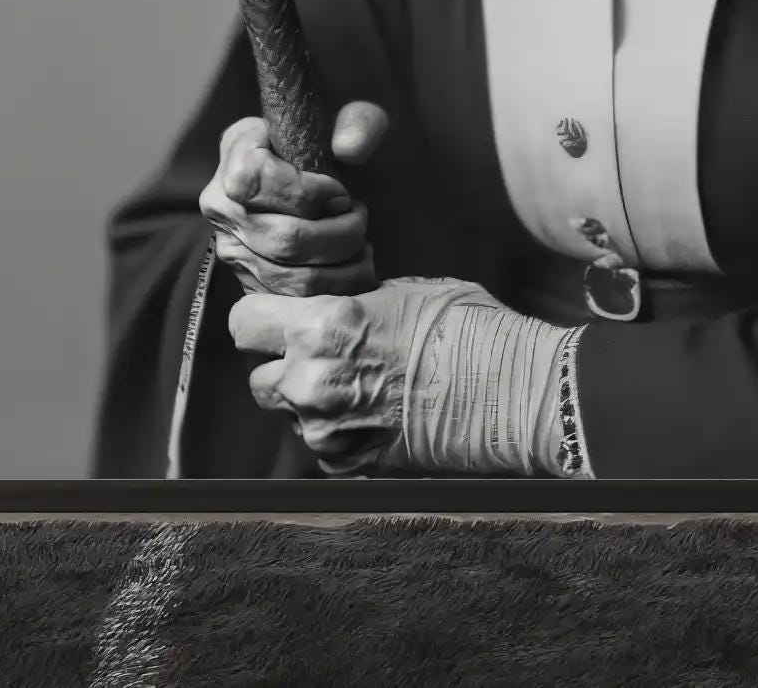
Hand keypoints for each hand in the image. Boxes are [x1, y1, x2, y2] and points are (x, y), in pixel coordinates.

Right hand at [197, 99, 388, 297]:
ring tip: (362, 244)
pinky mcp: (249, 282)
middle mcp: (222, 205)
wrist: (314, 173)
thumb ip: (357, 122)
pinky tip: (354, 270)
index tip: (341, 190)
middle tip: (361, 218)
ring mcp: (232, 248)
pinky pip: (292, 304)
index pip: (255, 180)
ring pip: (290, 278)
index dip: (306, 191)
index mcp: (235, 154)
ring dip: (342, 267)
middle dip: (338, 235)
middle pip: (282, 239)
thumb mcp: (348, 119)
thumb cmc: (329, 142)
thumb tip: (349, 148)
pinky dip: (335, 293)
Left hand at [228, 277, 474, 475]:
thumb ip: (350, 305)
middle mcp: (312, 382)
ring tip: (360, 384)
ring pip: (289, 417)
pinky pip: (323, 448)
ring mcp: (330, 431)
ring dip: (310, 403)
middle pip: (259, 377)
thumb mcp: (403, 292)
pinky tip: (377, 414)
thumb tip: (329, 308)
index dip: (261, 319)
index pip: (243, 324)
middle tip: (324, 354)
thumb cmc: (469, 330)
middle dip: (283, 366)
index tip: (279, 318)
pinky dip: (339, 434)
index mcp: (322, 327)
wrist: (515, 392)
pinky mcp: (352, 465)